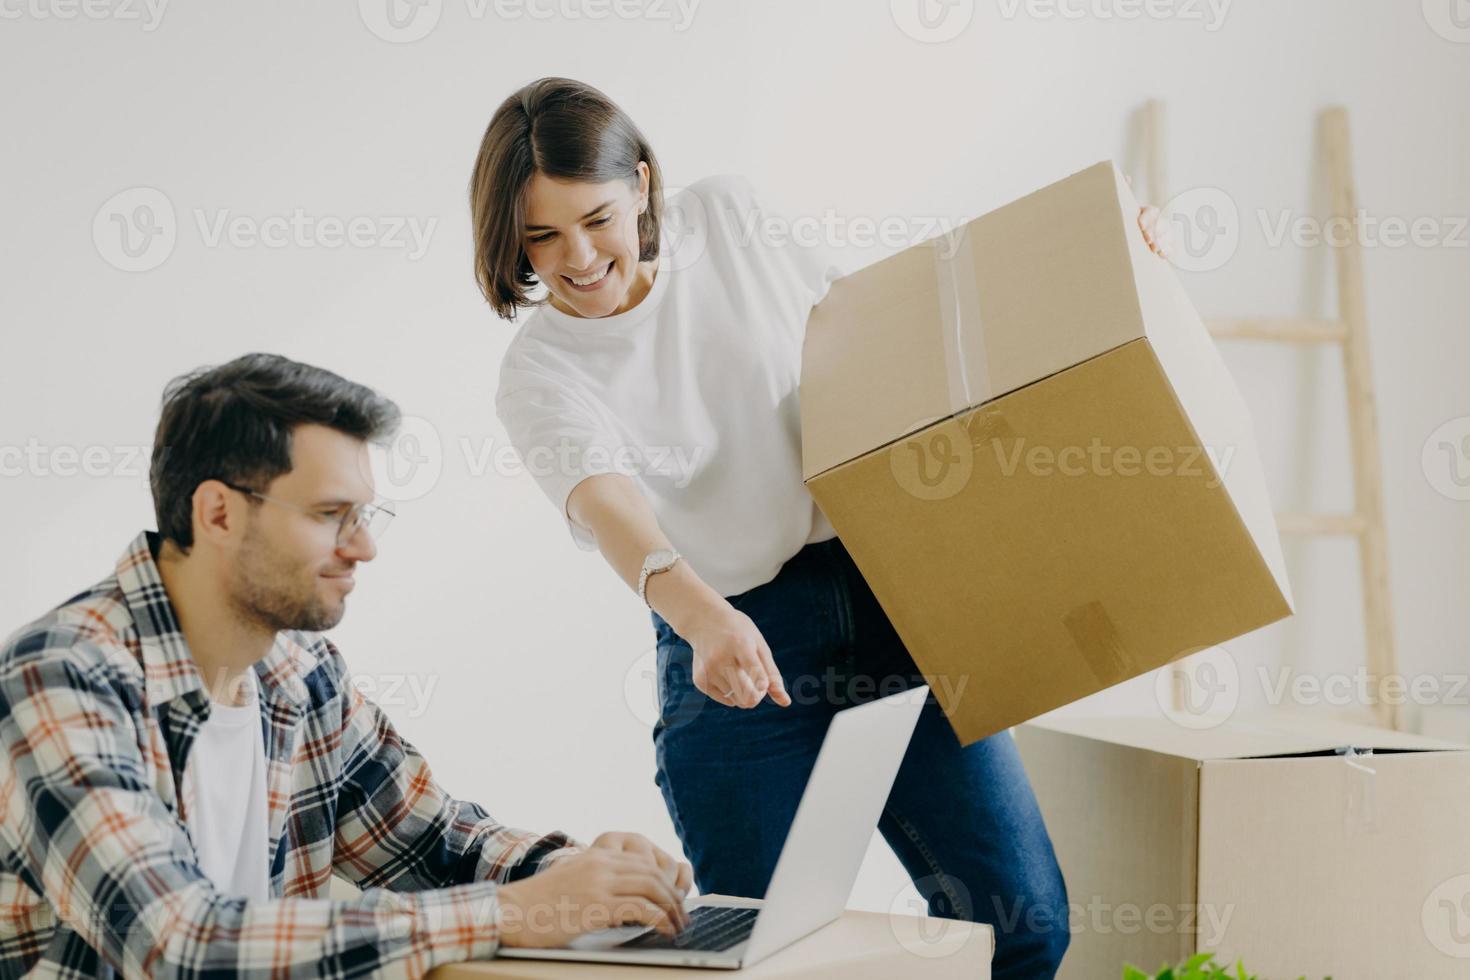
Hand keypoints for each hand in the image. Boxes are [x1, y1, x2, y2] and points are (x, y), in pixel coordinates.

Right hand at [497, 839, 691, 948]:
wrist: (510, 911)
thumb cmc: (537, 903)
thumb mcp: (571, 879)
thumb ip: (596, 880)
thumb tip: (623, 900)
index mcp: (596, 855)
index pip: (643, 862)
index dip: (664, 880)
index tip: (672, 898)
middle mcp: (601, 864)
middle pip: (653, 872)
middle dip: (672, 895)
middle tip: (681, 914)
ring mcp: (600, 883)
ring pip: (652, 887)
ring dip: (671, 907)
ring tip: (677, 924)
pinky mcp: (598, 905)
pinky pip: (641, 908)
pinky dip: (659, 918)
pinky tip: (664, 929)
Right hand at [681, 599, 791, 708]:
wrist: (703, 621)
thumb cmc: (739, 633)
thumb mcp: (758, 645)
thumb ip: (772, 674)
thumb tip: (786, 703)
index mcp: (740, 644)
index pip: (754, 670)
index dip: (762, 683)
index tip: (763, 684)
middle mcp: (721, 658)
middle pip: (747, 695)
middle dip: (758, 695)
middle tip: (758, 684)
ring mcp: (708, 670)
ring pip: (738, 701)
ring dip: (745, 693)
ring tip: (740, 673)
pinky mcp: (700, 680)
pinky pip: (726, 700)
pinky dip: (732, 693)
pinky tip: (727, 675)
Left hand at [1126, 175, 1174, 260]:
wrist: (1125, 237)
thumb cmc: (1122, 220)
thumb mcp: (1121, 209)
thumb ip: (1123, 194)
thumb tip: (1127, 177)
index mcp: (1146, 212)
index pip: (1150, 211)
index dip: (1146, 218)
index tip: (1139, 226)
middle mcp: (1157, 221)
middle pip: (1159, 224)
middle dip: (1154, 232)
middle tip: (1147, 240)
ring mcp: (1162, 233)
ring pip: (1167, 235)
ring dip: (1161, 242)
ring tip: (1154, 249)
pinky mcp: (1165, 245)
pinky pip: (1170, 247)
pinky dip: (1168, 251)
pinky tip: (1163, 256)